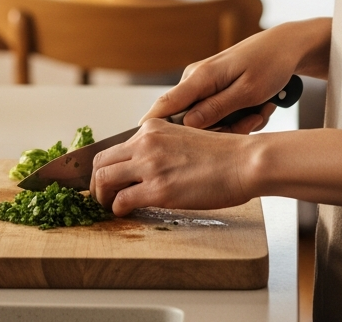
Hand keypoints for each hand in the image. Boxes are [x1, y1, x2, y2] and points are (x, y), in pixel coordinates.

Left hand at [91, 118, 253, 215]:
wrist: (244, 161)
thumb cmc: (223, 154)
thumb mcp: (184, 138)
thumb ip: (162, 147)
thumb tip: (147, 166)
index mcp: (152, 128)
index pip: (113, 147)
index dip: (106, 168)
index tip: (107, 181)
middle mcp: (145, 142)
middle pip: (101, 162)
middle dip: (96, 182)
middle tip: (103, 197)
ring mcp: (150, 165)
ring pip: (104, 179)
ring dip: (101, 197)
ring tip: (110, 207)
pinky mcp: (159, 189)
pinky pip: (122, 200)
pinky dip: (118, 209)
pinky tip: (127, 213)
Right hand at [141, 18, 330, 130]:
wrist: (285, 47)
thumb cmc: (269, 64)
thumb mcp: (248, 91)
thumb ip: (216, 108)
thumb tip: (187, 125)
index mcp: (200, 77)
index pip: (165, 104)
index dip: (152, 126)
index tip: (143, 146)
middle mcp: (196, 79)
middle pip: (191, 120)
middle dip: (222, 129)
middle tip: (252, 121)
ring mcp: (204, 83)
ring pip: (209, 119)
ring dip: (237, 123)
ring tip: (260, 111)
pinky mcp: (214, 88)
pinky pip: (219, 113)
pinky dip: (240, 116)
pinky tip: (258, 108)